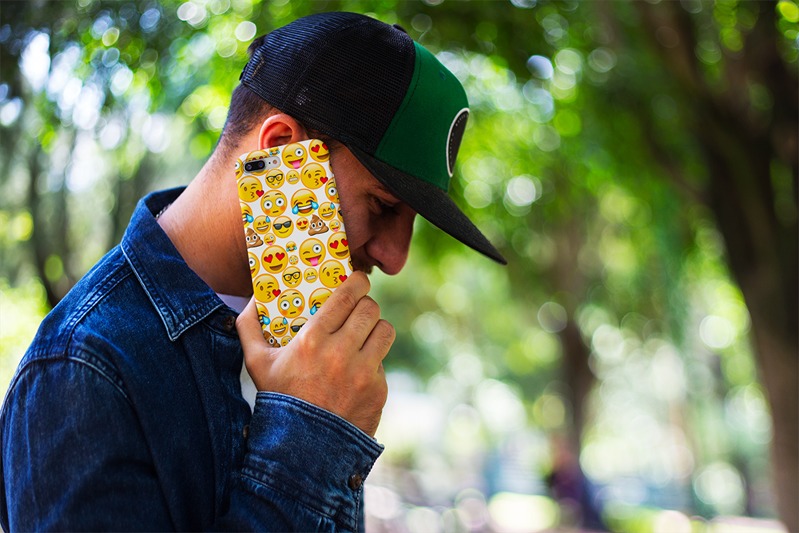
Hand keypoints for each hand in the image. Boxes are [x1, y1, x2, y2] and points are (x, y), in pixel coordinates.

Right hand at [236, 272, 393, 436]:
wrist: (302, 448)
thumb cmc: (279, 399)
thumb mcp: (256, 364)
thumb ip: (248, 328)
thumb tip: (251, 301)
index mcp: (312, 339)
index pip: (347, 295)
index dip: (357, 282)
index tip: (357, 280)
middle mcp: (341, 352)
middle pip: (370, 309)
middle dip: (366, 305)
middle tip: (359, 309)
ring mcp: (363, 372)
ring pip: (385, 331)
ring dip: (375, 329)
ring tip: (365, 334)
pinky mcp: (378, 390)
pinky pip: (383, 362)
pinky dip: (373, 362)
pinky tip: (358, 370)